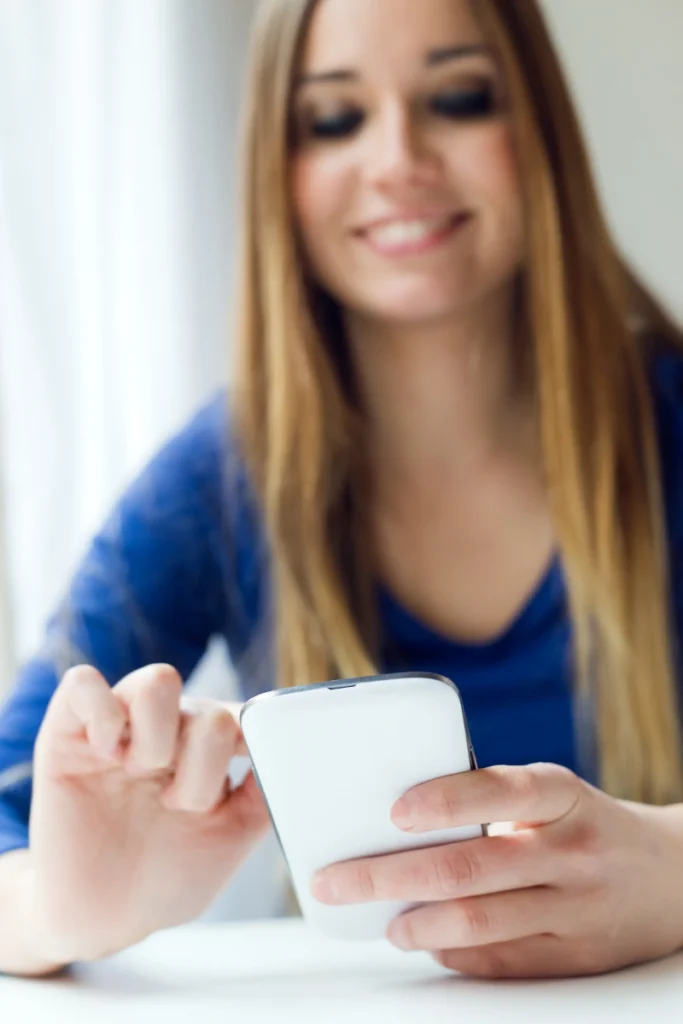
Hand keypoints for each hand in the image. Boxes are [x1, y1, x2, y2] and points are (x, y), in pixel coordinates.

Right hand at [29, 664, 269, 963]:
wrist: (102, 919)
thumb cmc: (166, 876)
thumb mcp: (230, 838)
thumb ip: (264, 793)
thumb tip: (294, 755)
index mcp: (205, 748)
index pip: (240, 713)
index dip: (252, 737)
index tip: (245, 771)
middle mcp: (166, 728)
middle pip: (207, 706)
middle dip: (202, 766)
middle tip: (179, 806)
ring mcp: (119, 726)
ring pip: (157, 681)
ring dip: (159, 739)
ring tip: (142, 777)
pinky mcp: (66, 732)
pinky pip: (83, 684)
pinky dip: (102, 711)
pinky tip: (107, 752)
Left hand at [312, 763, 682, 977]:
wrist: (669, 876)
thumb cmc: (582, 824)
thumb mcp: (550, 794)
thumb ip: (489, 802)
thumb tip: (396, 823)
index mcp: (559, 794)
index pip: (498, 790)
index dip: (445, 800)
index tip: (394, 812)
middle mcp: (570, 849)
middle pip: (469, 867)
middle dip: (389, 876)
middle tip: (336, 882)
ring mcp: (576, 907)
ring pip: (479, 922)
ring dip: (416, 925)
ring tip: (383, 922)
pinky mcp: (575, 956)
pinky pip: (500, 960)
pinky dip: (453, 952)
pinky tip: (428, 940)